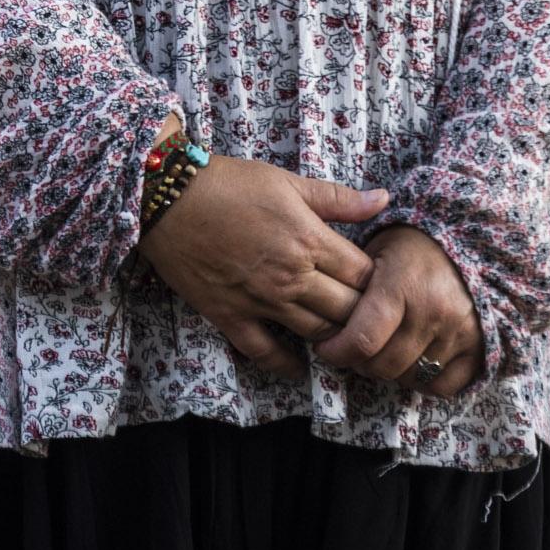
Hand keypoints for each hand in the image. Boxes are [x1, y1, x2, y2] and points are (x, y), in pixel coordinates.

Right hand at [138, 156, 386, 375]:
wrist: (167, 197)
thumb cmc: (228, 183)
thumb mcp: (287, 182)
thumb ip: (337, 198)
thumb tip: (383, 199)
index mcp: (310, 239)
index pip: (365, 275)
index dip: (379, 282)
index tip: (379, 284)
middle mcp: (292, 276)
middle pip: (348, 310)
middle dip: (364, 314)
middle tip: (368, 316)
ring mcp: (261, 300)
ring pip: (316, 333)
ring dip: (335, 339)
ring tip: (344, 339)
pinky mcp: (231, 316)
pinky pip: (265, 352)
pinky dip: (287, 365)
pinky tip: (300, 367)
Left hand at [313, 225, 483, 398]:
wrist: (466, 240)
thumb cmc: (411, 246)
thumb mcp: (375, 249)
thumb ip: (350, 284)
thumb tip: (324, 321)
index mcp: (402, 285)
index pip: (362, 340)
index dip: (337, 352)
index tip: (326, 349)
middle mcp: (433, 311)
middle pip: (385, 364)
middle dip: (360, 363)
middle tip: (354, 352)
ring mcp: (460, 331)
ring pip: (411, 377)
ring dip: (391, 372)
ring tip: (383, 353)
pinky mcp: (479, 347)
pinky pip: (444, 386)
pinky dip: (424, 382)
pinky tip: (412, 363)